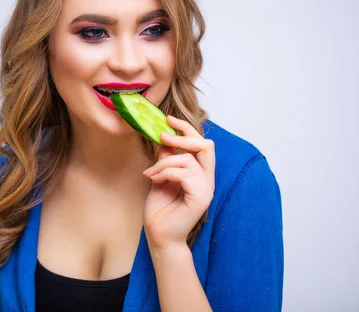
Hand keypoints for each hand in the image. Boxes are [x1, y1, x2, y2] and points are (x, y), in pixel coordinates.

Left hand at [142, 115, 215, 249]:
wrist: (160, 237)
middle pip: (205, 145)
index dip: (187, 129)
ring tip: (151, 173)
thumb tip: (163, 139)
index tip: (168, 120)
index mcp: (200, 174)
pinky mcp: (201, 197)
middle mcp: (207, 179)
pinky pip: (184, 173)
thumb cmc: (160, 211)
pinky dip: (165, 172)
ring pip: (187, 159)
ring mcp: (206, 189)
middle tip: (162, 135)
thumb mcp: (160, 177)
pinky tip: (154, 179)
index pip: (202, 144)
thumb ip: (165, 160)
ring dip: (164, 162)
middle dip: (182, 136)